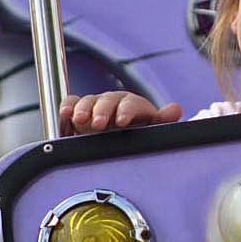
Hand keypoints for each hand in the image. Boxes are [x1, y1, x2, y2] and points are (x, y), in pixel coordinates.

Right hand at [58, 91, 181, 134]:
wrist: (118, 141)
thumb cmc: (136, 135)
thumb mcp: (151, 129)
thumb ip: (162, 121)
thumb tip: (175, 109)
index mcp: (133, 106)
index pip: (130, 103)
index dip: (126, 110)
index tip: (122, 122)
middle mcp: (113, 103)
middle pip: (107, 100)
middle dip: (101, 110)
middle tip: (97, 124)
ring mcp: (95, 106)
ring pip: (88, 101)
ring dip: (83, 109)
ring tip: (79, 120)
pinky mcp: (78, 112)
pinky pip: (71, 104)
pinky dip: (67, 108)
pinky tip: (65, 115)